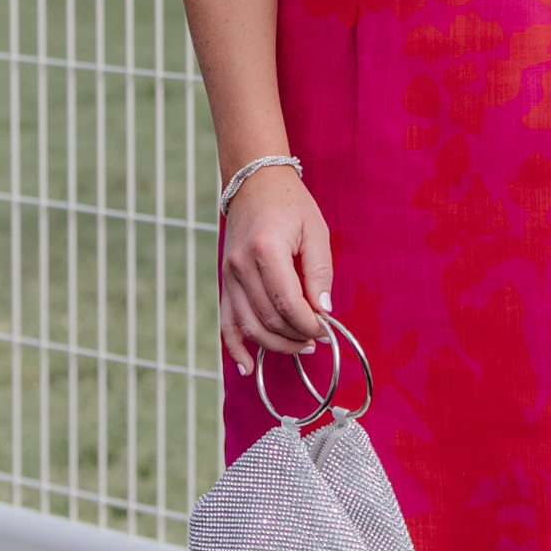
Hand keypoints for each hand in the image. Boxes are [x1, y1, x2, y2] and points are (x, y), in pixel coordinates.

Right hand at [220, 164, 333, 371]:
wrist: (255, 183)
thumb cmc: (291, 204)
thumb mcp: (316, 232)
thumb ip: (320, 273)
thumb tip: (323, 312)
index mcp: (267, 251)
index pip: (289, 304)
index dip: (309, 324)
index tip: (326, 329)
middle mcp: (241, 266)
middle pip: (269, 319)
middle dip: (296, 336)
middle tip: (316, 340)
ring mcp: (228, 275)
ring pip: (249, 326)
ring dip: (275, 344)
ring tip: (298, 346)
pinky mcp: (224, 281)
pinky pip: (226, 321)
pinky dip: (234, 347)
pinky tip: (247, 367)